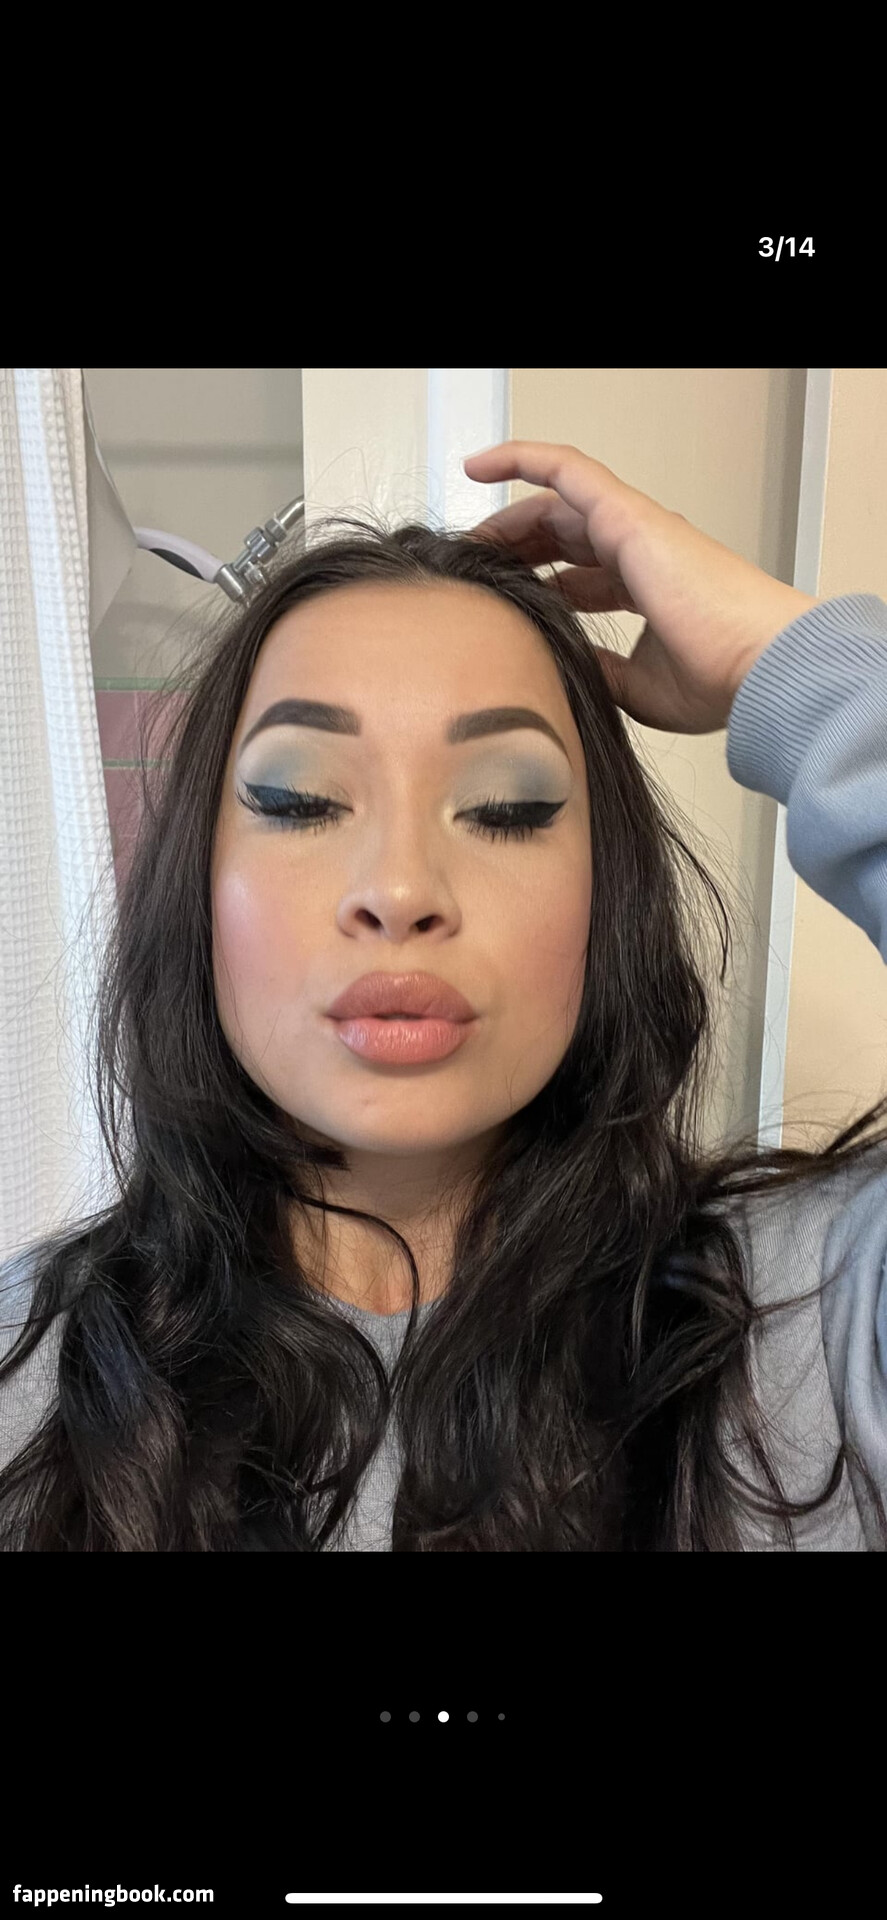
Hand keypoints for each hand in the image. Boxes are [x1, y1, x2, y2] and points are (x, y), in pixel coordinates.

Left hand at [462, 441, 820, 733]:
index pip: (580, 575)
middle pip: (563, 536)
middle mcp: (642, 549)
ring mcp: (635, 527)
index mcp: (648, 587)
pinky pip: (566, 469)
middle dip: (516, 550)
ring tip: (469, 540)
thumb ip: (599, 670)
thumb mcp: (637, 687)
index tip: (503, 605)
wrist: (758, 665)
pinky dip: (522, 458)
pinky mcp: (627, 514)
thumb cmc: (720, 677)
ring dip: (510, 519)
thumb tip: (564, 668)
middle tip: (475, 572)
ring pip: (557, 503)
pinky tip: (479, 467)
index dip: (538, 584)